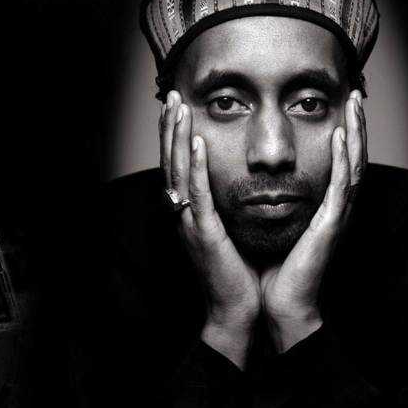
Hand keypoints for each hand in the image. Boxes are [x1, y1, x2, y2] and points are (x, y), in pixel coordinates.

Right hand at [160, 91, 260, 368]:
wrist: (237, 310)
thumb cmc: (237, 273)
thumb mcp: (228, 232)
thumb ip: (224, 207)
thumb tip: (235, 183)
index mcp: (190, 213)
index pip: (178, 166)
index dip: (175, 136)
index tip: (178, 108)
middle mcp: (183, 215)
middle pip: (171, 162)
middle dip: (170, 128)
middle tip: (171, 97)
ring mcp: (190, 223)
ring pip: (178, 172)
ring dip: (177, 138)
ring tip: (177, 108)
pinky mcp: (204, 233)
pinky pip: (197, 195)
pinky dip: (195, 167)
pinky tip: (197, 144)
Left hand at [260, 91, 366, 352]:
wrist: (277, 303)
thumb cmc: (274, 268)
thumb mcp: (274, 223)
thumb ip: (273, 199)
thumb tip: (255, 175)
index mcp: (324, 207)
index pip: (339, 162)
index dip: (344, 133)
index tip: (341, 105)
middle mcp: (336, 208)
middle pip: (354, 158)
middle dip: (356, 125)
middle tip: (356, 94)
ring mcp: (337, 216)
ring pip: (354, 165)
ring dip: (356, 132)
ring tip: (355, 104)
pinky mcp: (331, 226)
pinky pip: (342, 186)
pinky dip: (343, 159)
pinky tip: (341, 136)